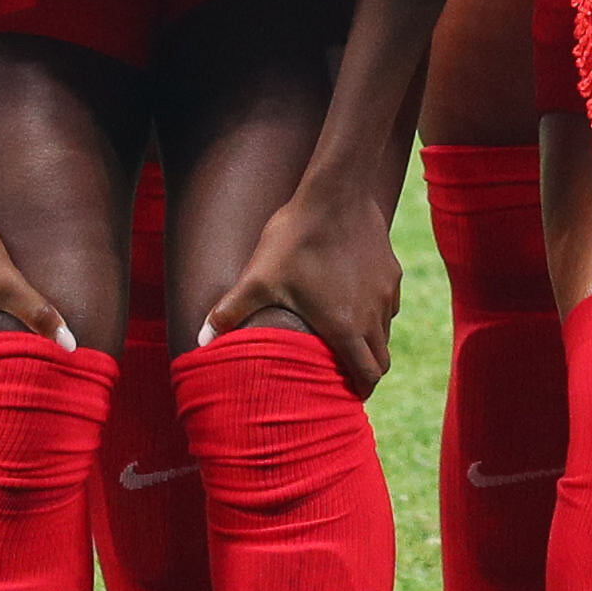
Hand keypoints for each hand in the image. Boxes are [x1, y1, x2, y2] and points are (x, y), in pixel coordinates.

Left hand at [204, 179, 404, 393]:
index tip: (346, 396)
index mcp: (345, 328)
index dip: (359, 391)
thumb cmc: (295, 239)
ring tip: (344, 339)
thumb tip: (199, 341)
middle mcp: (373, 316)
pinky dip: (375, 314)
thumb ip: (230, 311)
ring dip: (369, 342)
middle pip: (381, 360)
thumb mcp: (259, 278)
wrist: (335, 193)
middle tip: (343, 375)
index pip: (367, 376)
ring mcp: (386, 294)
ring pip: (386, 332)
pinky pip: (389, 304)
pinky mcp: (392, 272)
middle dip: (365, 372)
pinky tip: (353, 300)